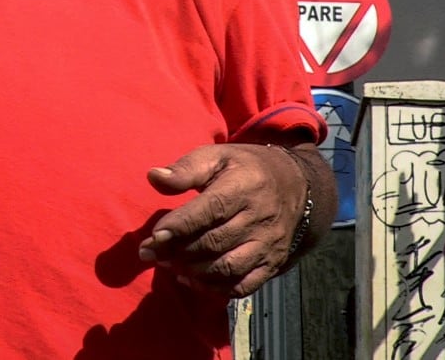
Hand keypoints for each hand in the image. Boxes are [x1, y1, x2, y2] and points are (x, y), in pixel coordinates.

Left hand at [137, 143, 324, 297]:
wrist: (296, 185)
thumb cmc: (245, 169)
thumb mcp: (217, 157)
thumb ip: (186, 169)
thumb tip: (153, 177)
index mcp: (244, 186)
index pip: (211, 210)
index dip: (180, 225)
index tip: (155, 235)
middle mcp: (259, 218)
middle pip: (214, 242)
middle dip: (176, 250)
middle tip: (148, 252)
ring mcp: (267, 244)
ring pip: (226, 268)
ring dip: (191, 271)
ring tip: (166, 264)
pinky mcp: (271, 263)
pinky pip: (242, 286)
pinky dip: (214, 289)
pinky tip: (190, 279)